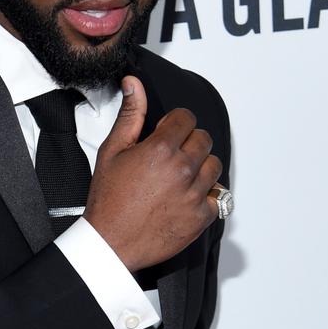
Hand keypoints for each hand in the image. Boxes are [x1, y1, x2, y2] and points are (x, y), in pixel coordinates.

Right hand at [84, 75, 222, 271]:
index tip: (167, 134)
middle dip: (188, 143)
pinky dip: (206, 197)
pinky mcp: (202, 217)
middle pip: (204, 140)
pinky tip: (185, 198)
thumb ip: (130, 115)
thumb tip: (135, 86)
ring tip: (178, 178)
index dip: (175, 124)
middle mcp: (183, 170)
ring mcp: (195, 194)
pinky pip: (219, 197)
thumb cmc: (109, 201)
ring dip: (200, 168)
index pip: (187, 119)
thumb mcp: (113, 151)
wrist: (111, 242)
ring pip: (214, 166)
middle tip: (170, 158)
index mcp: (161, 150)